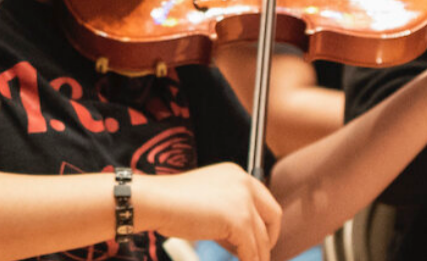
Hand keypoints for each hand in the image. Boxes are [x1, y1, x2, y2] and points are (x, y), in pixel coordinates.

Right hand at [139, 164, 281, 260]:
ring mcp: (243, 201)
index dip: (265, 223)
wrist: (153, 201)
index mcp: (236, 174)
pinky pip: (251, 250)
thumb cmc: (169, 202)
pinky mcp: (239, 220)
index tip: (259, 239)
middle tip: (258, 254)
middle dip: (268, 239)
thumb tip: (243, 237)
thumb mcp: (207, 200)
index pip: (264, 200)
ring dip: (257, 255)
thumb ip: (227, 210)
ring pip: (262, 238)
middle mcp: (244, 183)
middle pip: (273, 216)